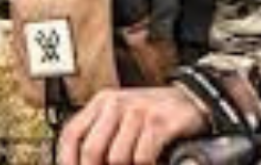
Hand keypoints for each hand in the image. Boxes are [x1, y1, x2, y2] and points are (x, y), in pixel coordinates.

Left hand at [57, 86, 208, 164]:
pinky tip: (153, 161)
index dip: (67, 161)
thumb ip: (101, 136)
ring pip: (116, 158)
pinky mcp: (159, 122)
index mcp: (103, 101)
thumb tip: (82, 163)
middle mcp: (118, 102)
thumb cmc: (153, 115)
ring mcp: (139, 111)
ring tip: (137, 162)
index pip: (71, 134)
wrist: (193, 101)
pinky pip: (141, 157)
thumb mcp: (122, 118)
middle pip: (91, 150)